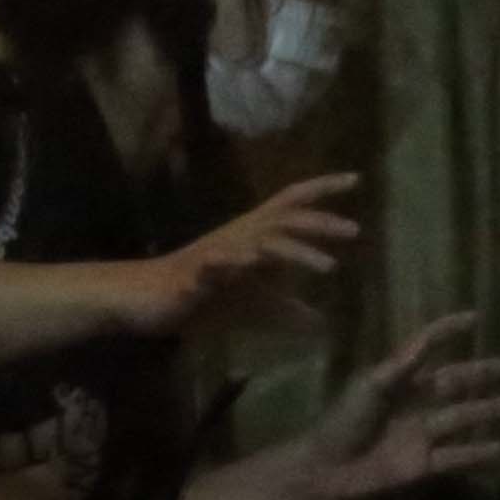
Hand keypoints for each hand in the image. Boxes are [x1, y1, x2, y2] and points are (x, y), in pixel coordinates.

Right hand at [122, 171, 354, 340]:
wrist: (144, 298)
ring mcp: (217, 252)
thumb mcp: (249, 306)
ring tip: (327, 268)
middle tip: (355, 231)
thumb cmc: (198, 297)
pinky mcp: (195, 272)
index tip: (355, 179)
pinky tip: (254, 264)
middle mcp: (238, 235)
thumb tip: (319, 321)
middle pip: (285, 218)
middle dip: (320, 222)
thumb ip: (283, 308)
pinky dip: (237, 261)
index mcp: (251, 235)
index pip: (291, 203)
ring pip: (262, 242)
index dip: (321, 188)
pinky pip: (218, 264)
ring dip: (295, 251)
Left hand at [286, 312, 499, 499]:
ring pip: (466, 416)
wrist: (325, 469)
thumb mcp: (370, 386)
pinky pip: (458, 456)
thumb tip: (431, 337)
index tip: (478, 317)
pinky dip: (480, 453)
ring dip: (494, 409)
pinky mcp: (424, 464)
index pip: (429, 349)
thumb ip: (402, 364)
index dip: (449, 332)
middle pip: (460, 383)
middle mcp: (416, 403)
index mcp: (399, 381)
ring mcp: (422, 434)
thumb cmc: (341, 423)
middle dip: (491, 374)